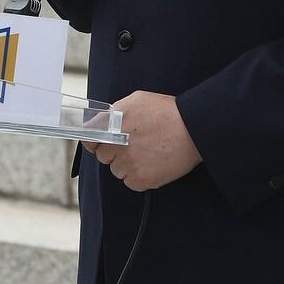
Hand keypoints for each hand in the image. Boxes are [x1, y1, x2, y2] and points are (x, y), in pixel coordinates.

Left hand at [82, 91, 201, 191]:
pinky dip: (140, 177)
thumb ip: (115, 112)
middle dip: (116, 153)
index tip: (101, 144)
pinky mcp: (140, 179)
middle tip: (136, 146)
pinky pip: (131, 183)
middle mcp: (116, 143)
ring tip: (149, 154)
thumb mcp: (136, 100)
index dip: (96, 142)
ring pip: (118, 171)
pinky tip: (153, 164)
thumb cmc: (168, 112)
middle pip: (104, 157)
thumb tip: (101, 122)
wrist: (194, 127)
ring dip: (129, 166)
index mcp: (113, 122)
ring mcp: (128, 162)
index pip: (90, 139)